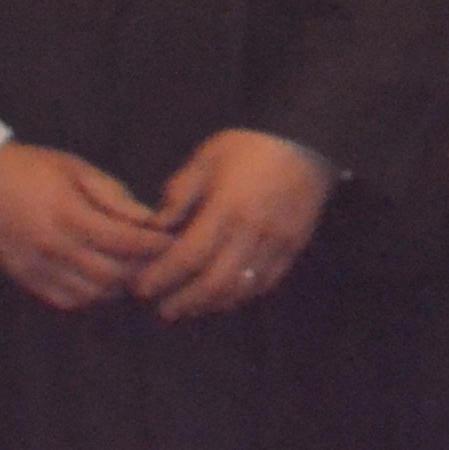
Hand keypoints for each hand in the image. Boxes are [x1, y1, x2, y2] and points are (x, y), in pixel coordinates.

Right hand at [0, 141, 167, 311]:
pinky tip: (102, 279)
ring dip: (120, 285)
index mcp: (70, 216)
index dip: (156, 245)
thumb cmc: (31, 169)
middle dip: (144, 269)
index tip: (174, 240)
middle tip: (162, 259)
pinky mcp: (27, 279)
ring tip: (135, 268)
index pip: (127, 243)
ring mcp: (39, 268)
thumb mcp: (77, 169)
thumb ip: (114, 196)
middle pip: (115, 274)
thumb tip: (149, 220)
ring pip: (94, 293)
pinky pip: (68, 300)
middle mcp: (56, 248)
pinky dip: (92, 295)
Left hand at [132, 129, 335, 318]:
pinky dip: (242, 296)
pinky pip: (267, 283)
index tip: (142, 287)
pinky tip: (225, 297)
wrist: (306, 140)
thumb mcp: (207, 157)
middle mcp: (253, 232)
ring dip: (211, 304)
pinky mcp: (294, 247)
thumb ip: (180, 192)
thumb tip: (158, 225)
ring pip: (241, 289)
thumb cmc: (251, 145)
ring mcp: (277, 243)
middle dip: (184, 301)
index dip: (163, 277)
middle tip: (163, 309)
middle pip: (214, 283)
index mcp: (226, 208)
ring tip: (189, 308)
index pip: (189, 256)